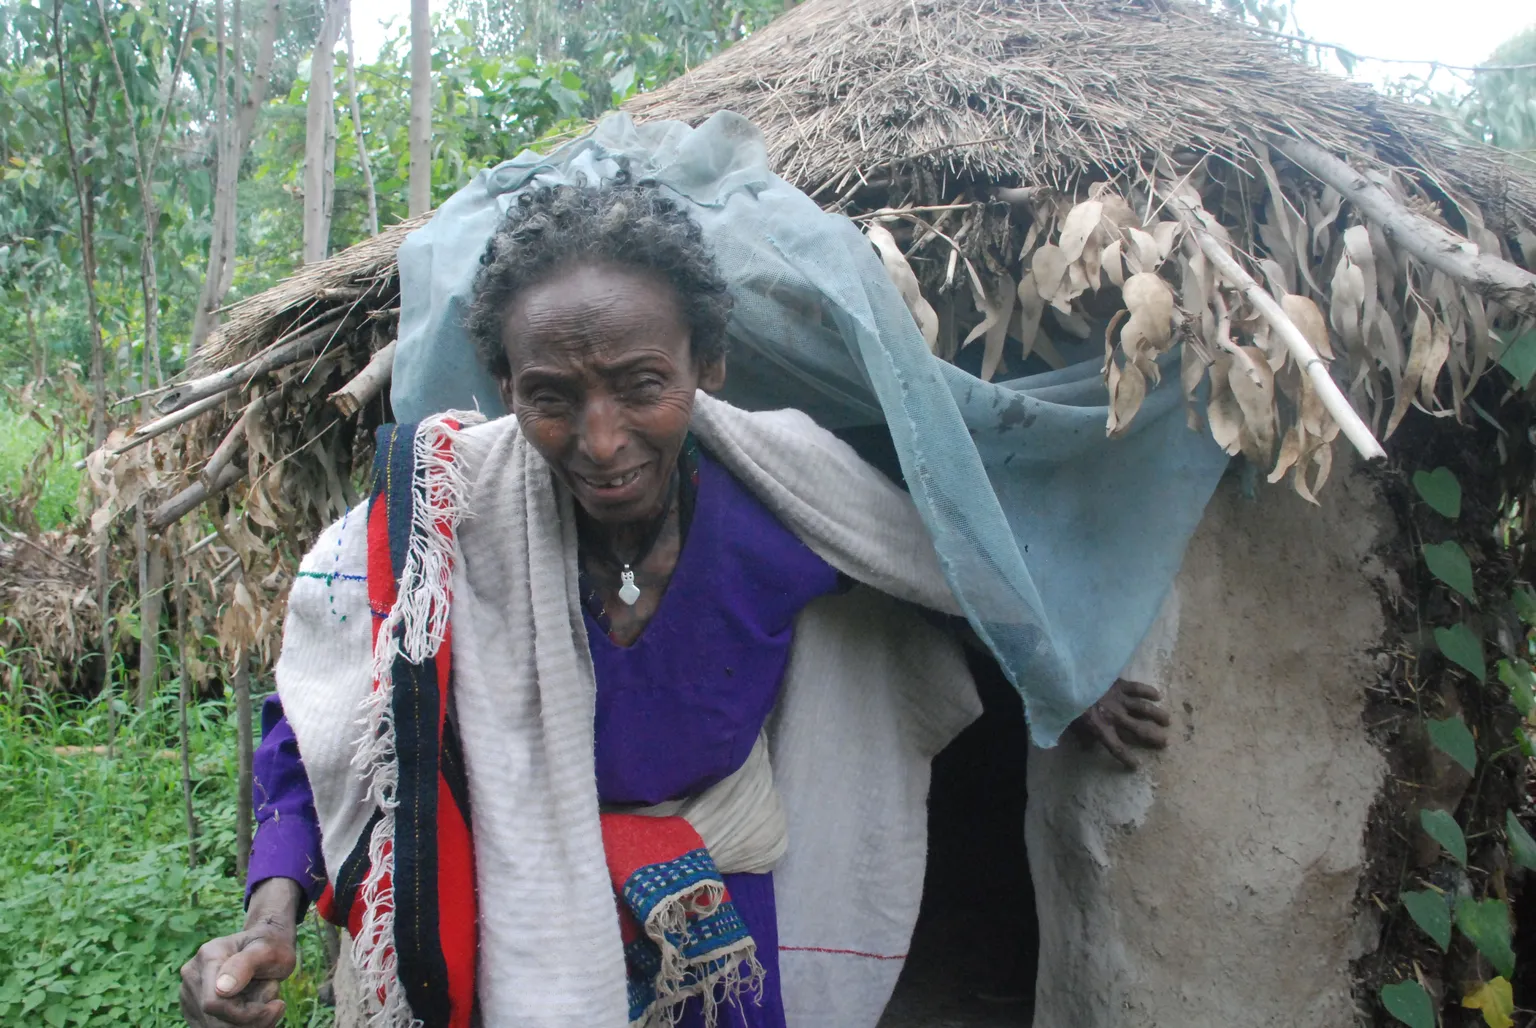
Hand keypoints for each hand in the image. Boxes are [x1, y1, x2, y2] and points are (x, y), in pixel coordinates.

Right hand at [180, 878, 302, 1026]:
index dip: (245, 1014)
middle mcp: (193, 976)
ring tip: (270, 1005)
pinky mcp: (195, 1009)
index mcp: (208, 956)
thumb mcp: (268, 950)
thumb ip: (245, 965)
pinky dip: (242, 1026)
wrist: (268, 946)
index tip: (276, 1004)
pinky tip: (260, 1012)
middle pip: (214, 1021)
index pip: (214, 1003)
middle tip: (277, 1007)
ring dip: (248, 1024)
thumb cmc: (272, 945)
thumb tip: (221, 989)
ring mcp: (190, 994)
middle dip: (250, 1021)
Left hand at [1071, 679, 1170, 770]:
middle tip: (1165, 742)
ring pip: (1143, 709)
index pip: (1117, 748)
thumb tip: (1087, 748)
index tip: (1136, 766)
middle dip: (1153, 737)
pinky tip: (1157, 695)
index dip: (1127, 758)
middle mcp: (1115, 716)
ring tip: (1167, 720)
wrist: (1066, 679)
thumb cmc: (1066, 703)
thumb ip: (1081, 736)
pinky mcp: (1119, 684)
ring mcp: (1119, 699)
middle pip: (1139, 730)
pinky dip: (1148, 691)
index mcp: (1101, 728)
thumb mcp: (1069, 724)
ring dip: (1157, 715)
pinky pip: (1137, 688)